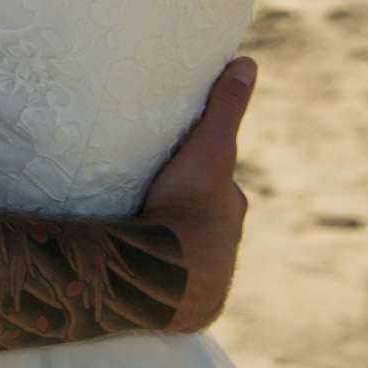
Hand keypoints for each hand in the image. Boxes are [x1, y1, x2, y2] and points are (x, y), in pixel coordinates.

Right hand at [137, 55, 256, 332]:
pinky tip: (120, 261)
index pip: (219, 186)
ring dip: (159, 239)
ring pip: (178, 249)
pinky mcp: (171, 305)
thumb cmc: (190, 207)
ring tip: (123, 224)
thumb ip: (225, 106)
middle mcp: (222, 249)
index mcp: (230, 212)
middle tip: (142, 191)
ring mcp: (199, 278)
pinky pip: (157, 279)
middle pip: (200, 219)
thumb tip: (247, 62)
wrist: (168, 274)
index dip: (199, 170)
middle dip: (179, 206)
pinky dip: (143, 267)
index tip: (173, 161)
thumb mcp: (211, 148)